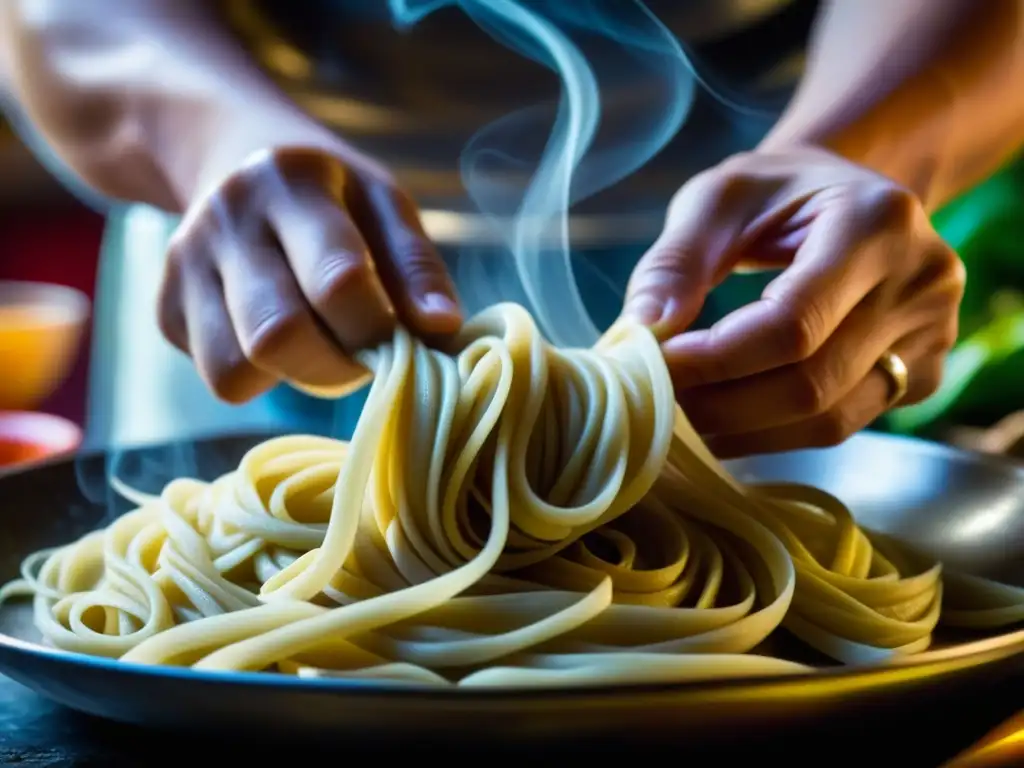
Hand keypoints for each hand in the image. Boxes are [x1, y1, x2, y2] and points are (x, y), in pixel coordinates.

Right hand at [157, 132, 460, 402]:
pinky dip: (258, 375)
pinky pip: (213, 375)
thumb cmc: (330, 194)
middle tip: (361, 353)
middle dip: (334, 367)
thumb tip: (442, 330)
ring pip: (233, 370)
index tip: (399, 338)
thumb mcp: (384, 205)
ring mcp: (184, 263)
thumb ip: (417, 267)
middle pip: (276, 335)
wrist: (230, 156)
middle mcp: (226, 217)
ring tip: (319, 343)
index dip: (377, 330)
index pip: (337, 280)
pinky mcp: (164, 307)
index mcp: (291, 181)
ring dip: (290, 378)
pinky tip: (275, 336)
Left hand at [623, 146, 964, 457]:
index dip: (717, 360)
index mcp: (878, 223)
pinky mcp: (923, 374)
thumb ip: (676, 260)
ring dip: (744, 433)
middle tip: (660, 405)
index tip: (655, 366)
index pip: (793, 324)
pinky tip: (729, 423)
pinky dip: (776, 435)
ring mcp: (933, 336)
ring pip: (830, 419)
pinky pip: (843, 424)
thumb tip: (641, 329)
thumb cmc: (777, 192)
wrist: (847, 194)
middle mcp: (922, 283)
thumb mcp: (718, 198)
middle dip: (723, 406)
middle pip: (813, 383)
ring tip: (685, 419)